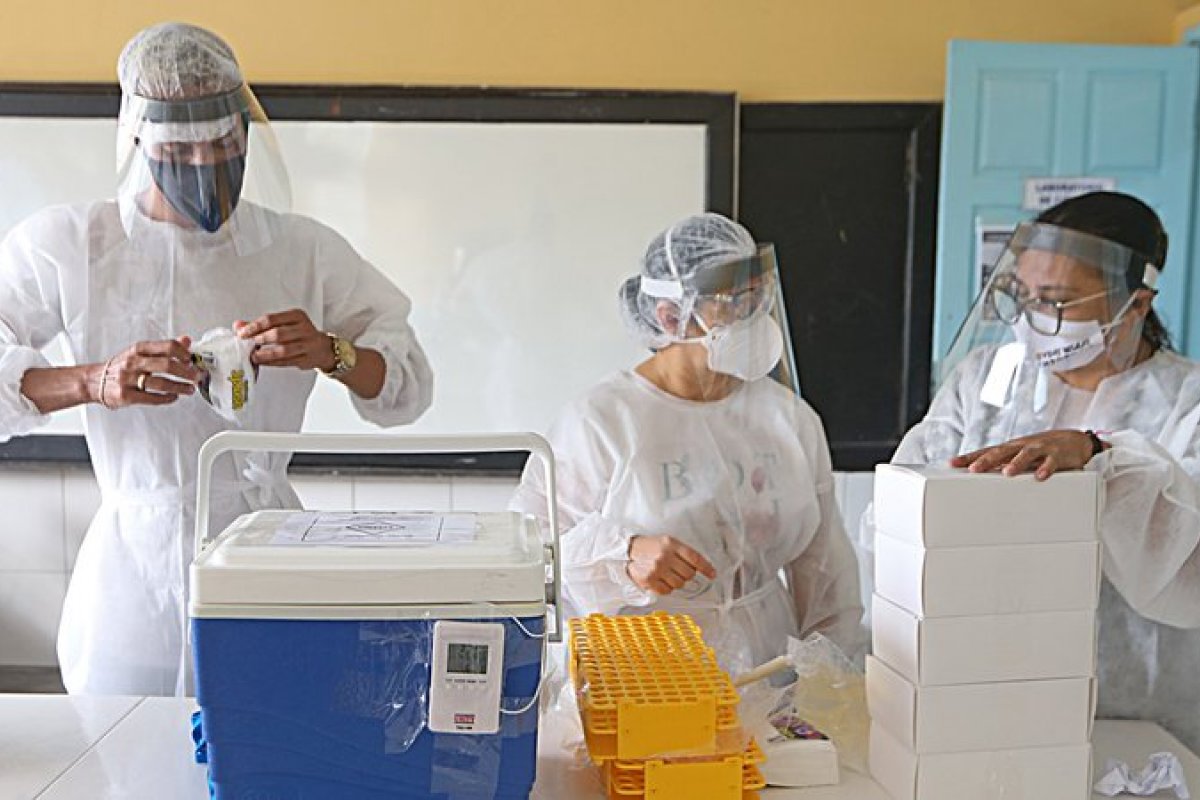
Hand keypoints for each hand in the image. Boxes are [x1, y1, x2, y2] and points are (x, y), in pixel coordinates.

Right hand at [93, 338, 197, 408]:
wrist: (94, 381)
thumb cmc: (121, 366)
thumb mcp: (141, 352)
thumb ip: (165, 348)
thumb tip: (186, 340)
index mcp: (139, 349)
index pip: (167, 346)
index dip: (184, 353)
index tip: (193, 360)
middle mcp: (133, 362)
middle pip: (167, 365)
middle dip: (187, 372)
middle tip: (197, 377)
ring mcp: (129, 379)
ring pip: (161, 383)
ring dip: (180, 387)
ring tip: (190, 389)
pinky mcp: (126, 395)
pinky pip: (152, 397)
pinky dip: (167, 398)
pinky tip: (174, 397)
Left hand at [237, 309, 333, 370]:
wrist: (323, 348)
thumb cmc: (300, 334)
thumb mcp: (284, 324)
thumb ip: (261, 325)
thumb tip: (238, 325)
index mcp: (297, 316)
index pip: (271, 319)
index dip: (254, 326)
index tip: (242, 333)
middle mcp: (304, 329)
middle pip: (278, 334)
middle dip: (259, 340)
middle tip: (247, 345)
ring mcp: (307, 345)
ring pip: (283, 350)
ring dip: (265, 354)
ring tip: (253, 356)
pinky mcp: (307, 359)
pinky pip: (286, 362)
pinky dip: (272, 363)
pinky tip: (263, 362)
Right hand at [626, 535, 716, 595]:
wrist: (629, 550)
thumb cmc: (651, 546)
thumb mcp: (668, 542)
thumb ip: (683, 553)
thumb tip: (700, 568)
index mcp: (671, 544)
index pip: (695, 558)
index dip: (706, 567)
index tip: (712, 574)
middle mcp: (664, 556)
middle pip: (689, 574)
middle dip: (686, 574)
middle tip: (677, 570)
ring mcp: (656, 569)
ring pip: (679, 584)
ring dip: (676, 582)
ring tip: (667, 574)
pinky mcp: (649, 580)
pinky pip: (667, 591)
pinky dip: (666, 588)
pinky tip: (660, 580)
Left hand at [950, 429, 1097, 480]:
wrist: (1074, 440)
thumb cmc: (1040, 449)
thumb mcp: (1018, 455)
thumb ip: (1001, 463)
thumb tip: (977, 472)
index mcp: (1010, 448)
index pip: (986, 451)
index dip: (968, 457)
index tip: (952, 463)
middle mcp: (1022, 446)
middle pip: (1001, 452)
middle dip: (986, 460)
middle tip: (973, 469)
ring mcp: (1040, 448)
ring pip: (1026, 455)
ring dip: (1016, 464)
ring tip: (1006, 473)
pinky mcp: (1058, 455)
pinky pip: (1052, 463)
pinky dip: (1046, 469)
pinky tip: (1040, 477)